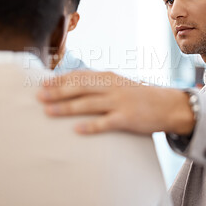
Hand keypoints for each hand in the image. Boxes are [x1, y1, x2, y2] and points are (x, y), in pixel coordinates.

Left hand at [37, 70, 195, 134]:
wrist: (167, 105)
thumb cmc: (140, 95)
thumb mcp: (120, 84)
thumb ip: (101, 84)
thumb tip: (76, 86)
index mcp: (109, 77)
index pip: (80, 76)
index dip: (60, 79)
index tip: (43, 83)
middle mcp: (112, 87)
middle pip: (80, 88)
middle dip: (57, 91)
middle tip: (38, 96)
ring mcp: (119, 102)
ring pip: (88, 104)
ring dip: (66, 107)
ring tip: (48, 111)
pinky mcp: (127, 118)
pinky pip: (105, 123)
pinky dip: (91, 126)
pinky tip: (77, 130)